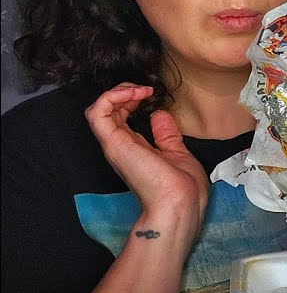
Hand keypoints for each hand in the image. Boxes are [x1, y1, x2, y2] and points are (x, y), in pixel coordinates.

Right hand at [85, 83, 208, 238]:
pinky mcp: (114, 144)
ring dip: (118, 91)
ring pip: (98, 109)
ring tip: (139, 90)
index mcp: (134, 148)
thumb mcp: (176, 152)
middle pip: (108, 111)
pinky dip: (112, 97)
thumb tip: (160, 115)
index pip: (120, 118)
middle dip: (124, 91)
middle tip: (145, 89)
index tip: (151, 94)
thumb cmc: (183, 187)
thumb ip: (166, 134)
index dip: (131, 100)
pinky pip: (97, 113)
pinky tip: (134, 94)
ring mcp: (116, 145)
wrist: (180, 204)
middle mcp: (121, 146)